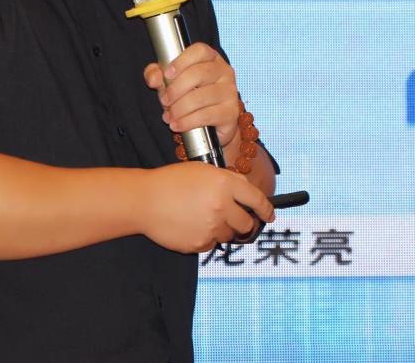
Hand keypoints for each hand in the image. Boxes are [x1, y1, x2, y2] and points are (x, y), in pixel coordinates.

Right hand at [138, 162, 273, 252]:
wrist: (145, 201)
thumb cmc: (171, 182)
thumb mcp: (202, 170)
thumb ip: (229, 180)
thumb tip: (246, 192)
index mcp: (225, 184)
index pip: (256, 199)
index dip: (266, 209)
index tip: (270, 215)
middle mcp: (222, 206)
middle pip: (247, 223)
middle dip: (244, 222)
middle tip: (234, 219)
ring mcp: (212, 227)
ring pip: (229, 235)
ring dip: (223, 229)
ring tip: (203, 217)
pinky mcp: (200, 244)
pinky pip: (212, 244)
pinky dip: (206, 237)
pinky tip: (192, 225)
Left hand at [143, 42, 241, 149]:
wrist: (211, 124)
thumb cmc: (190, 96)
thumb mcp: (170, 82)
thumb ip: (157, 75)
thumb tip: (153, 79)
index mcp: (211, 58)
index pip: (200, 51)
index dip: (182, 61)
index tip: (167, 74)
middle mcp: (224, 72)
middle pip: (199, 73)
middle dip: (176, 89)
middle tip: (164, 101)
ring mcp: (230, 92)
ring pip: (201, 97)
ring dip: (179, 109)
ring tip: (169, 116)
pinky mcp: (231, 112)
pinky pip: (206, 115)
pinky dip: (187, 122)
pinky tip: (177, 125)